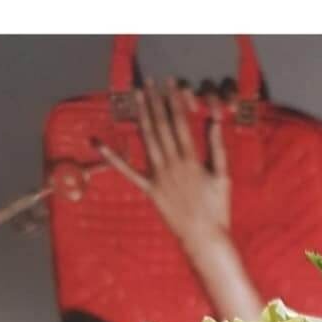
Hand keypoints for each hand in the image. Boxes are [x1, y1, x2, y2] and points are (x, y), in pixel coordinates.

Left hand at [96, 79, 230, 251]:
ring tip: (137, 95)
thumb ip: (218, 148)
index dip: (173, 101)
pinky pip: (128, 172)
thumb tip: (215, 122)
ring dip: (142, 116)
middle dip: (155, 102)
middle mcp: (173, 165)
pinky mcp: (149, 190)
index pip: (180, 123)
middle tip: (149, 82)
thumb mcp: (222, 178)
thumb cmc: (217, 210)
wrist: (204, 239)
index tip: (169, 84)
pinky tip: (98, 143)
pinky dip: (112, 158)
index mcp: (191, 161)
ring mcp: (159, 177)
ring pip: (148, 140)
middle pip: (162, 126)